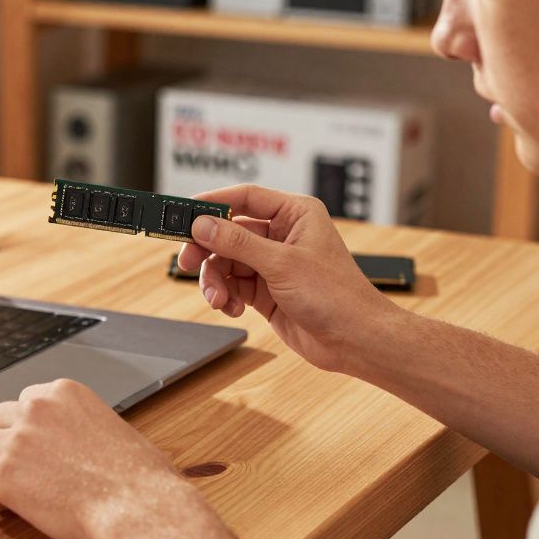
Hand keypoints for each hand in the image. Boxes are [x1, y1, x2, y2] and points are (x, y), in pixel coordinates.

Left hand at [0, 378, 193, 538]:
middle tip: (18, 465)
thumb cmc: (141, 477)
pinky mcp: (4, 477)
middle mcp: (37, 410)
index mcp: (64, 393)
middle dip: (3, 440)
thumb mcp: (116, 428)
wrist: (138, 507)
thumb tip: (79, 441)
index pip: (25, 399)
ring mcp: (17, 442)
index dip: (27, 425)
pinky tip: (0, 502)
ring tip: (7, 485)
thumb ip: (85, 424)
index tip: (34, 444)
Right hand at [178, 184, 396, 371]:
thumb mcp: (282, 264)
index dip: (213, 203)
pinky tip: (231, 308)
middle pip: (228, 231)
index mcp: (295, 214)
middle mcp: (282, 235)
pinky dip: (225, 295)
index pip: (245, 198)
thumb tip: (204, 225)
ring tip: (217, 298)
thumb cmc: (337, 296)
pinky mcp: (265, 289)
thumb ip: (239, 243)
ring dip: (215, 279)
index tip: (184, 211)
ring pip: (226, 261)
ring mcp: (272, 263)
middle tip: (185, 260)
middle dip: (207, 248)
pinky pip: (231, 284)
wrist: (354, 341)